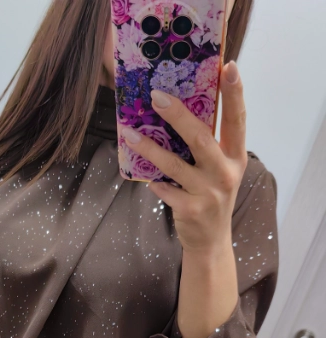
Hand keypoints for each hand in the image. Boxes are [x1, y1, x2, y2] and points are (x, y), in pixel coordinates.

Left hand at [121, 60, 247, 256]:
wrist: (210, 241)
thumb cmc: (211, 197)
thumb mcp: (219, 170)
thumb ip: (207, 147)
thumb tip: (177, 112)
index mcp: (235, 157)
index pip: (238, 120)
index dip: (235, 94)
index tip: (230, 67)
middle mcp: (225, 173)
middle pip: (201, 138)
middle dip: (178, 115)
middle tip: (157, 96)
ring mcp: (208, 193)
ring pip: (175, 164)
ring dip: (150, 148)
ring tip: (129, 133)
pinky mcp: (190, 209)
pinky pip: (165, 189)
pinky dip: (153, 181)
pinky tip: (144, 176)